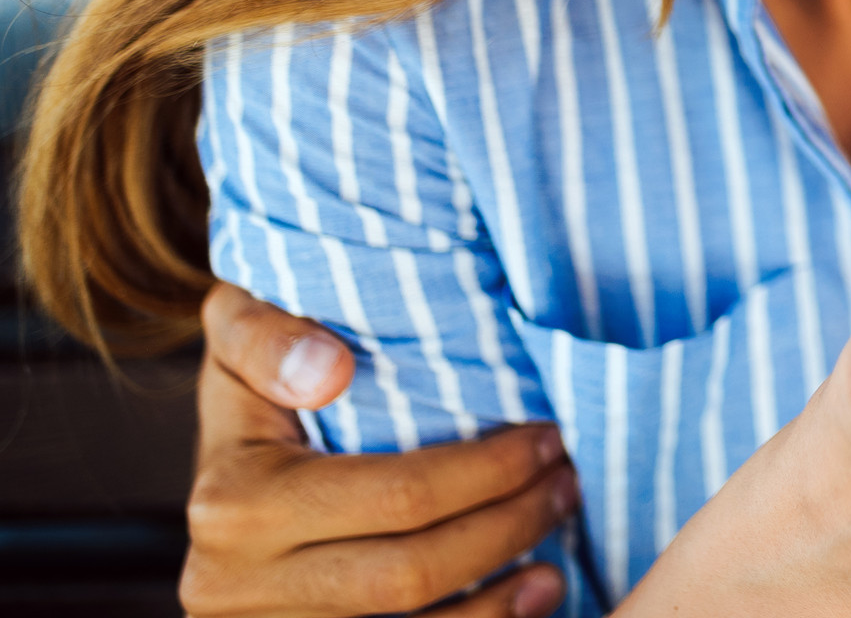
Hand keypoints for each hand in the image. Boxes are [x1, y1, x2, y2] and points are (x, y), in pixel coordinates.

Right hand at [183, 282, 577, 617]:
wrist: (213, 476)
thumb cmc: (255, 387)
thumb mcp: (239, 330)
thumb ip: (268, 334)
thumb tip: (329, 371)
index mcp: (236, 500)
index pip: (397, 494)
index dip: (490, 471)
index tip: (549, 437)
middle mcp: (234, 583)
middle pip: (407, 575)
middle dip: (508, 528)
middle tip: (567, 484)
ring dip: (499, 604)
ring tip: (555, 561)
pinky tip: (520, 607)